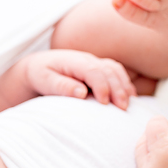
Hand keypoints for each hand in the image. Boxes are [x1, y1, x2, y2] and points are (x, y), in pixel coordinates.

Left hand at [20, 49, 136, 109]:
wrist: (38, 67)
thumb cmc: (40, 75)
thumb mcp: (44, 80)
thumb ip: (62, 86)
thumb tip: (82, 93)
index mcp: (74, 60)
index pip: (93, 71)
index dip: (101, 86)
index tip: (104, 103)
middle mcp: (87, 59)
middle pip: (109, 71)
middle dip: (118, 89)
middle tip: (123, 108)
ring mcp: (94, 62)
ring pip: (115, 70)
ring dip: (124, 86)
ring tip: (128, 104)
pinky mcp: (98, 69)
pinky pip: (116, 73)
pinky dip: (125, 84)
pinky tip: (129, 98)